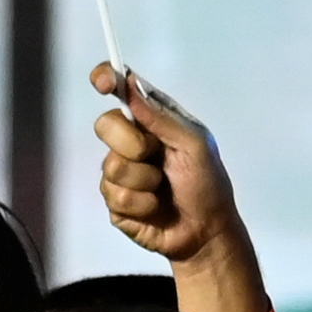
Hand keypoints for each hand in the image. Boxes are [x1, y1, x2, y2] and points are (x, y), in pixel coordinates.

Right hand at [91, 66, 235, 269]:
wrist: (206, 231)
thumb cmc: (208, 184)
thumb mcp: (194, 144)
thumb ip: (161, 117)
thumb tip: (131, 84)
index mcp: (153, 121)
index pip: (121, 91)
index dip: (107, 80)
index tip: (104, 82)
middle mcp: (132, 141)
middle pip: (106, 125)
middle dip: (132, 143)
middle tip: (155, 155)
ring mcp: (121, 172)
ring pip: (111, 165)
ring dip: (144, 181)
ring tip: (162, 189)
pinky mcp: (115, 202)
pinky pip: (114, 196)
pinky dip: (141, 204)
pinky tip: (155, 209)